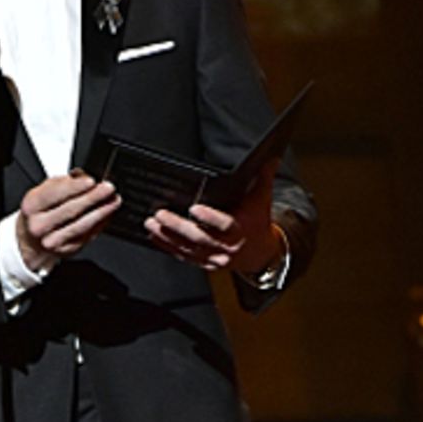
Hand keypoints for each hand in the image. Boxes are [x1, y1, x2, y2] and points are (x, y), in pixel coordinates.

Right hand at [16, 170, 119, 270]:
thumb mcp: (45, 191)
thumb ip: (64, 183)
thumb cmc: (41, 210)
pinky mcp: (66, 251)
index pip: (53, 194)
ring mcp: (52, 241)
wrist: (32, 238)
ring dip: (101, 212)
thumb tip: (84, 178)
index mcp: (31, 206)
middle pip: (70, 210)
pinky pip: (87, 236)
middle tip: (108, 188)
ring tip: (113, 201)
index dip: (74, 187)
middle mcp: (39, 226)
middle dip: (92, 198)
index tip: (91, 180)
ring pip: (81, 225)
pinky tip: (107, 214)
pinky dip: (100, 224)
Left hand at [146, 162, 279, 273]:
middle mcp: (227, 247)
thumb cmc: (257, 223)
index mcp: (241, 230)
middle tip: (160, 214)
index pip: (225, 225)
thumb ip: (264, 177)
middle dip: (177, 226)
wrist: (260, 254)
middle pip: (199, 238)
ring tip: (151, 223)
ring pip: (188, 248)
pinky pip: (183, 256)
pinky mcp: (204, 263)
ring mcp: (214, 258)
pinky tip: (154, 236)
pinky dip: (167, 246)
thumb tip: (271, 158)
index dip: (209, 218)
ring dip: (167, 236)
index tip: (194, 208)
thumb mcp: (262, 199)